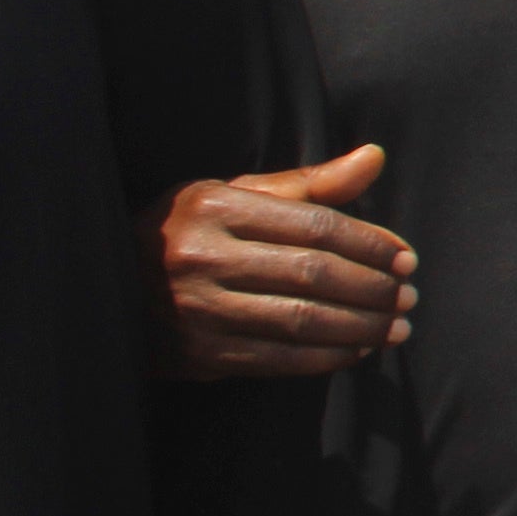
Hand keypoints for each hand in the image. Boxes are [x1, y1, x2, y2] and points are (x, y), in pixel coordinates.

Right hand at [154, 145, 413, 377]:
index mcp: (214, 207)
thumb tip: (376, 157)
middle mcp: (202, 257)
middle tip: (409, 296)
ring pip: (301, 319)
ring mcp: (197, 309)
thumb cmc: (191, 232)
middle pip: (313, 273)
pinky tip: (358, 350)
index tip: (406, 258)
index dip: (370, 243)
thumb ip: (309, 183)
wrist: (107, 289)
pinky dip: (328, 356)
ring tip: (397, 327)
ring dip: (361, 327)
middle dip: (373, 288)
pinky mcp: (198, 354)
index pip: (314, 225)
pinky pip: (279, 358)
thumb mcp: (235, 194)